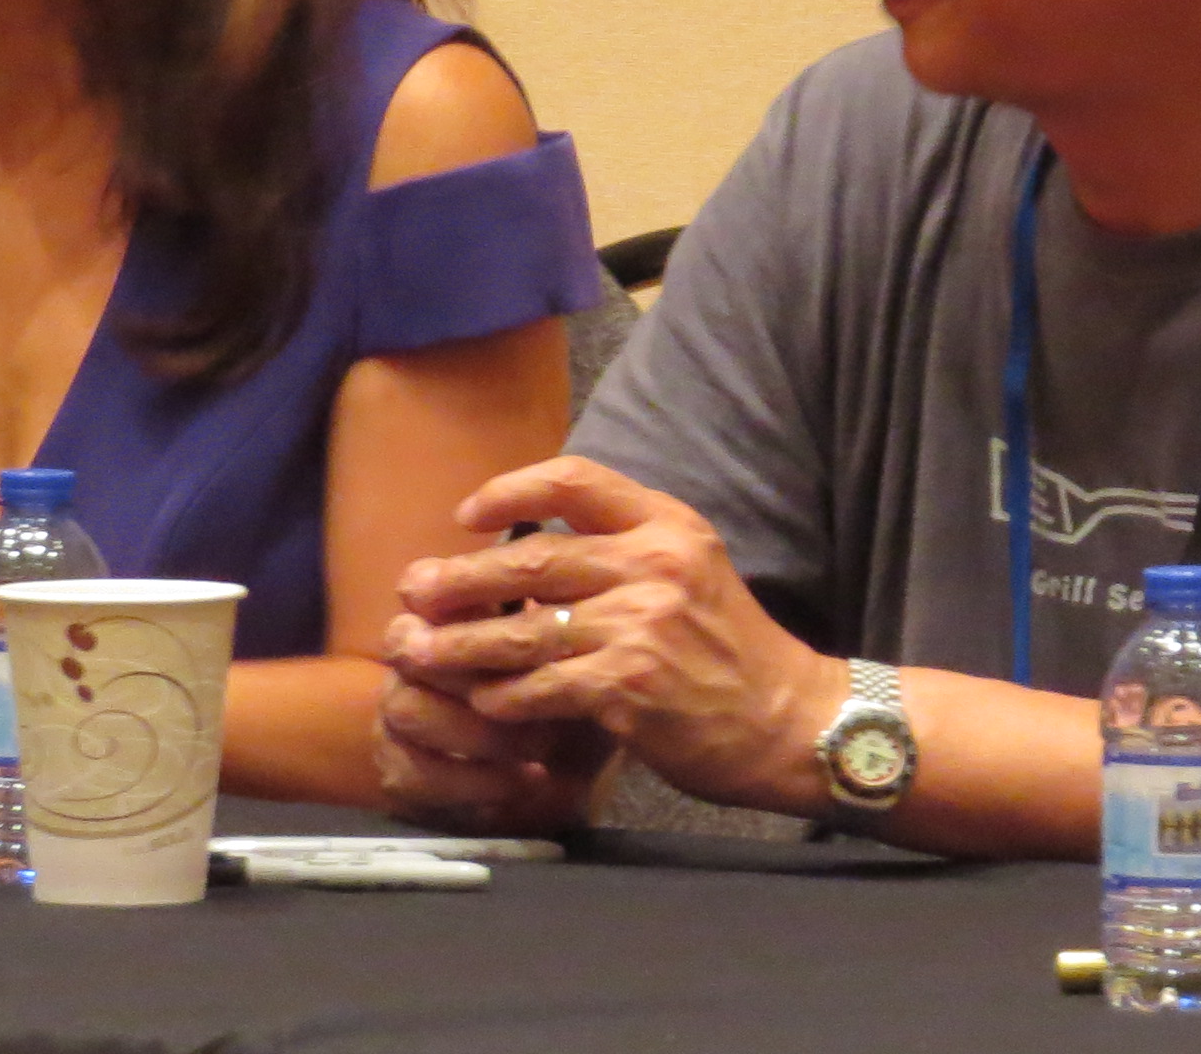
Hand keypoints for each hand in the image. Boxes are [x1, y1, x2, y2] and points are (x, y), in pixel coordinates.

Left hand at [385, 457, 841, 816]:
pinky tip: (483, 702)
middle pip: (533, 555)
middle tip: (413, 590)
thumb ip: (623, 554)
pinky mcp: (628, 686)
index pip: (577, 480)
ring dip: (461, 643)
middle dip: (461, 576)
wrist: (787, 720)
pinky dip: (504, 696)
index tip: (467, 514)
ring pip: (525, 627)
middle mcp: (655, 565)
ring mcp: (642, 625)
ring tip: (418, 652)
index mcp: (669, 526)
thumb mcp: (691, 573)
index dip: (511, 489)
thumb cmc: (730, 650)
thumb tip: (527, 552)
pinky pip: (541, 686)